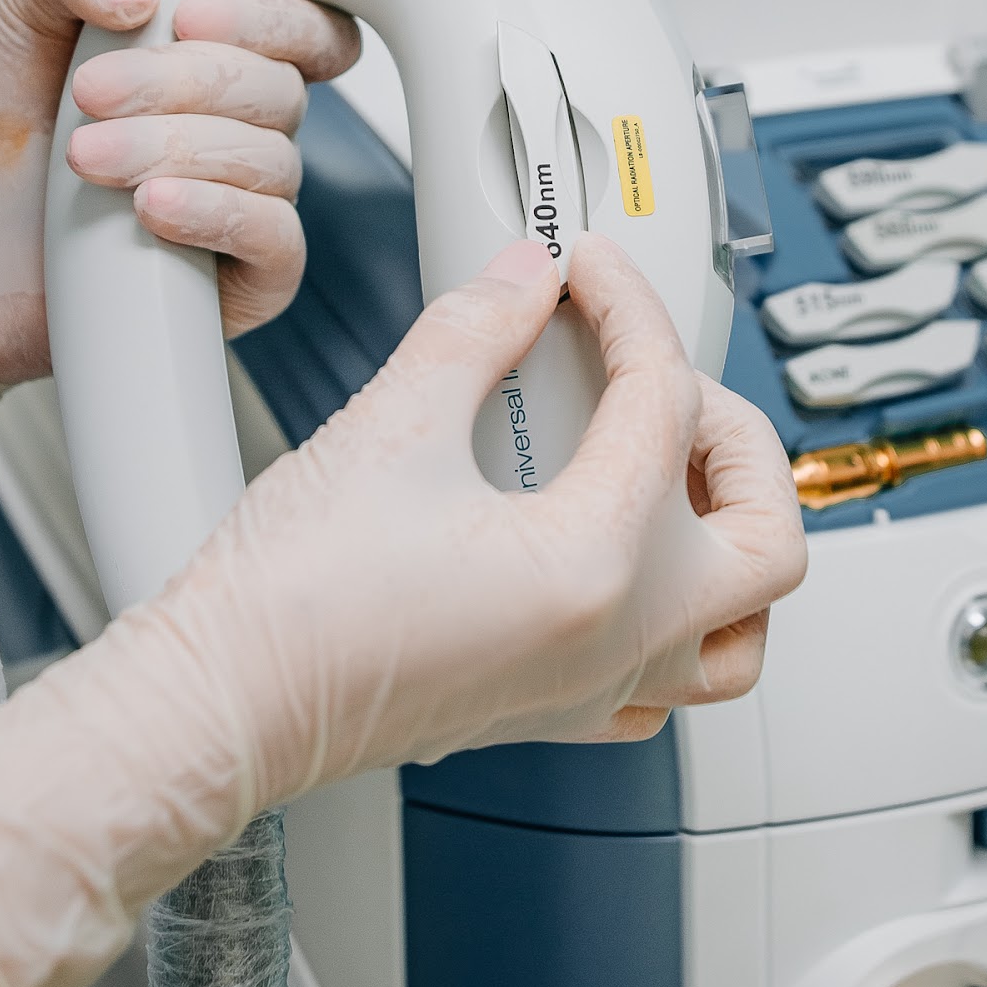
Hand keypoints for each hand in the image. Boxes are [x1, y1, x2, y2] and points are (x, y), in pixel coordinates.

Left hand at [0, 0, 359, 430]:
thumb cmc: (3, 145)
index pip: (311, 30)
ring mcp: (252, 210)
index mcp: (222, 63)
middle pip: (279, 89)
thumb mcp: (22, 21)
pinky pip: (275, 240)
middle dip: (179, 83)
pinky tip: (152, 209)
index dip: (273, 15)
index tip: (186, 16)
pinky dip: (216, 212)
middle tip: (88, 94)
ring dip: (174, 148)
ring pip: (271, 160)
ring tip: (85, 159)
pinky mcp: (244, 285)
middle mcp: (248, 134)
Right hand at [0, 236, 805, 986]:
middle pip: (768, 533)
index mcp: (595, 567)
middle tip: (660, 372)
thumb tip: (523, 279)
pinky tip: (617, 555)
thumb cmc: (287, 607)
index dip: (626, 310)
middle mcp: (616, 641)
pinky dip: (679, 617)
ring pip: (742, 632)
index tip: (583, 274)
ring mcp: (589, 689)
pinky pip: (668, 679)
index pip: (662, 403)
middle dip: (734, 434)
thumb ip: (474, 332)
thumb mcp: (390, 428)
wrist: (219, 706)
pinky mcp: (547, 712)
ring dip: (732, 541)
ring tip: (673, 469)